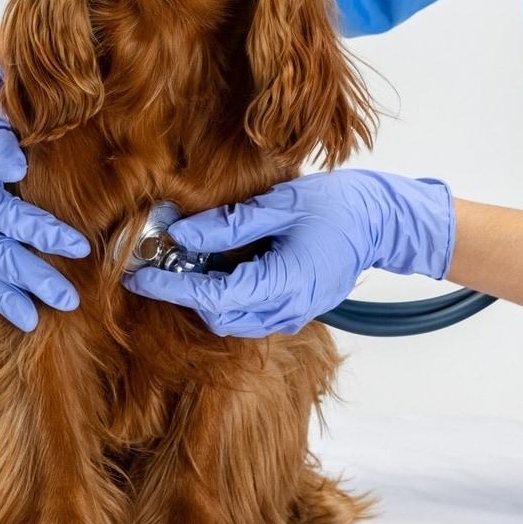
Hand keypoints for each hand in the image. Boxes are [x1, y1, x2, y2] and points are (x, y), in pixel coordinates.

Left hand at [122, 169, 454, 336]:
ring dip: (203, 294)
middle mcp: (287, 310)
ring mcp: (292, 314)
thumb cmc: (340, 207)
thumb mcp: (280, 205)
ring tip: (183, 257)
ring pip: (231, 318)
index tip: (138, 275)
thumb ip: (229, 223)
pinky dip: (224, 293)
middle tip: (157, 257)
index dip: (170, 288)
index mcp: (283, 285)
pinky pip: (248, 312)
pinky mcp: (294, 309)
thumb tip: (181, 233)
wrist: (384, 222)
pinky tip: (214, 263)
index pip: (212, 298)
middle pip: (217, 315)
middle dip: (183, 290)